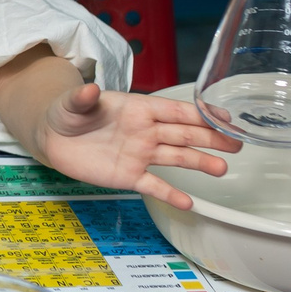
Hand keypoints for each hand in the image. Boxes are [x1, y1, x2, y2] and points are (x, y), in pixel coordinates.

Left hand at [28, 80, 241, 210]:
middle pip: (184, 134)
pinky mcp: (129, 176)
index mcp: (138, 108)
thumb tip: (90, 89)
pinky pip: (154, 186)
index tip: (225, 116)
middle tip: (237, 143)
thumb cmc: (68, 113)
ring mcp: (140, 155)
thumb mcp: (72, 102)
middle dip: (211, 138)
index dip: (200, 113)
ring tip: (222, 170)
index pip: (175, 110)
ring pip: (176, 159)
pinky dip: (171, 194)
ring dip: (200, 164)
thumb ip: (83, 97)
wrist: (53, 138)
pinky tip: (188, 203)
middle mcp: (146, 132)